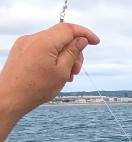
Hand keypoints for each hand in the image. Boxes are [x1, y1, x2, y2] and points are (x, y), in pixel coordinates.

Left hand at [0, 24, 99, 141]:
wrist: (10, 96)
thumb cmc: (36, 87)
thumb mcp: (62, 72)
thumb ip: (72, 53)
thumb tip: (81, 40)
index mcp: (44, 42)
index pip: (68, 29)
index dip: (84, 33)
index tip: (96, 41)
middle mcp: (33, 38)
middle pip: (61, 37)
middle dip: (74, 51)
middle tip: (76, 70)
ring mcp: (25, 43)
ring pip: (52, 43)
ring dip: (64, 56)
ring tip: (66, 75)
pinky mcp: (21, 49)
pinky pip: (42, 48)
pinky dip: (53, 57)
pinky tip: (55, 72)